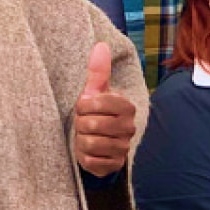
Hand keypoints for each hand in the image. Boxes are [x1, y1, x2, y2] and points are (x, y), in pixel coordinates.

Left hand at [73, 42, 136, 176]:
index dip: (82, 106)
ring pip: (90, 143)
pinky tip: (89, 151)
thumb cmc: (96, 113)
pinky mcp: (115, 165)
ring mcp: (123, 147)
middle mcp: (129, 127)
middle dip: (80, 124)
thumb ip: (98, 71)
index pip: (95, 103)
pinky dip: (85, 156)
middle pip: (90, 125)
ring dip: (81, 141)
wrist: (99, 142)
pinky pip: (91, 161)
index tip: (84, 107)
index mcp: (126, 106)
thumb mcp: (95, 92)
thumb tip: (101, 45)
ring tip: (86, 136)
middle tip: (84, 124)